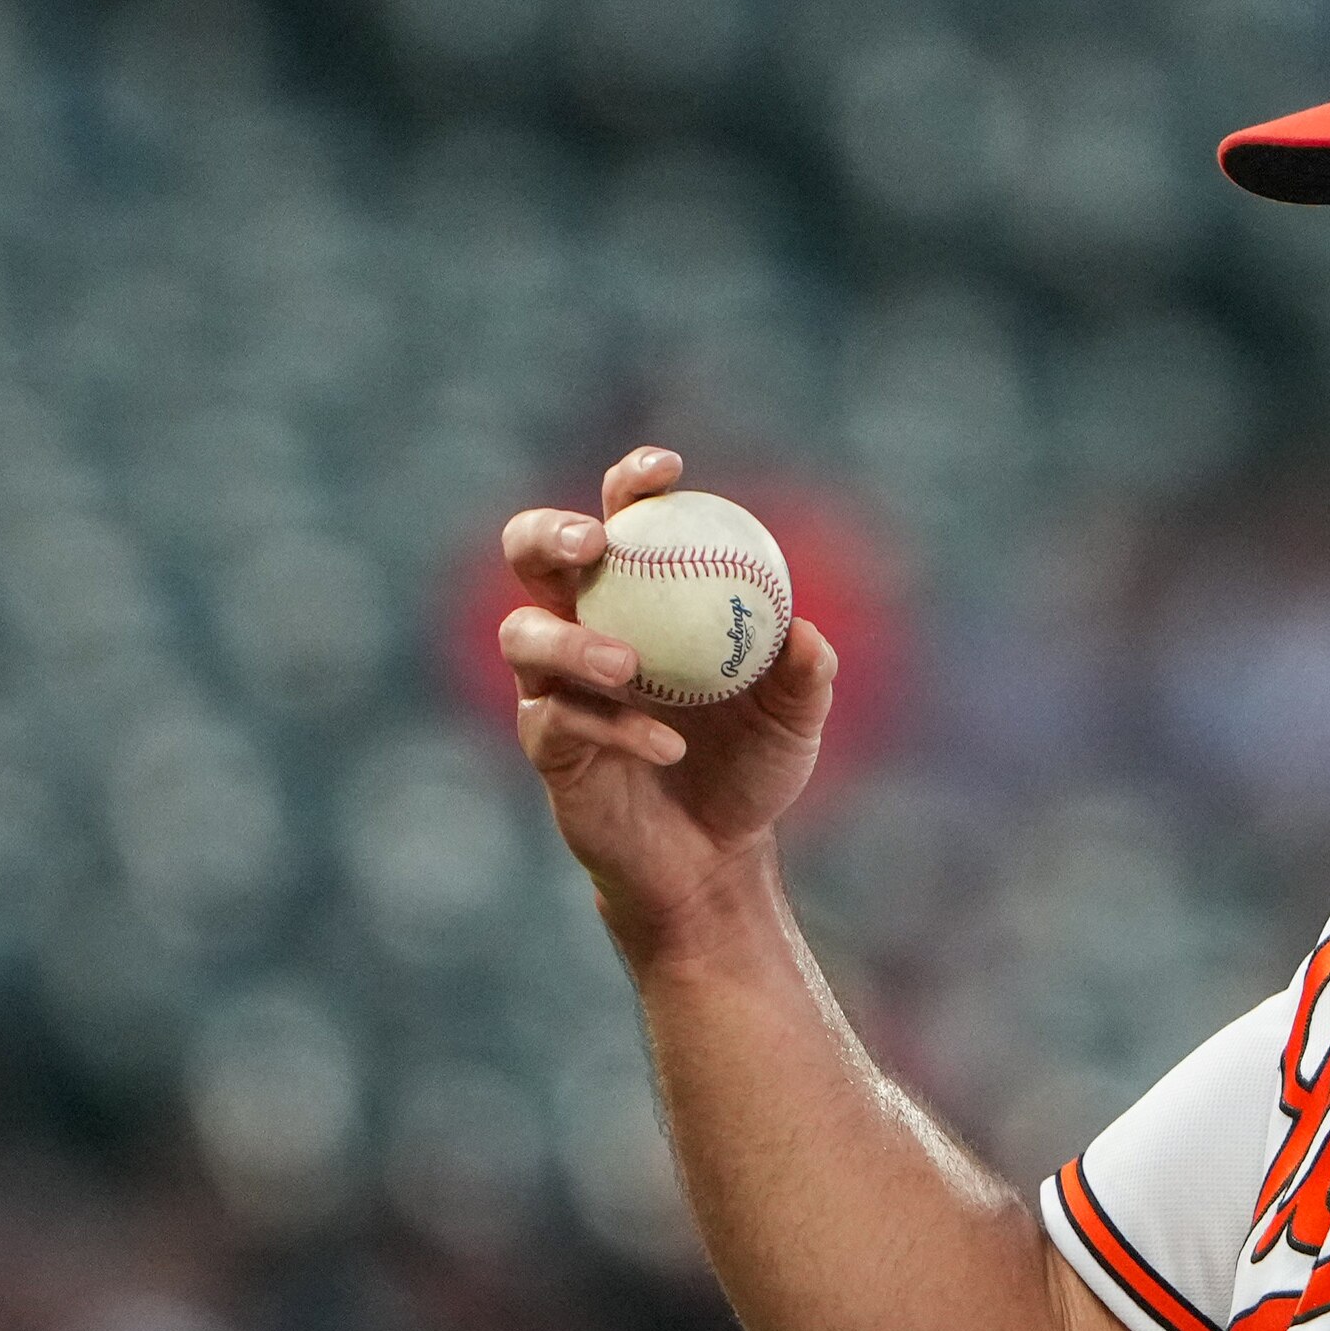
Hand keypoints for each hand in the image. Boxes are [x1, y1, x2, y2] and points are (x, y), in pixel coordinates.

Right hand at [501, 447, 838, 947]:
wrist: (716, 859)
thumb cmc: (752, 768)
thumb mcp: (795, 721)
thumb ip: (805, 676)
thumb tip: (805, 632)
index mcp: (641, 596)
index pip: (623, 519)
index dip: (632, 483)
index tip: (668, 471)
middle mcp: (583, 627)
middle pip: (531, 555)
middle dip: (549, 533)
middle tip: (595, 542)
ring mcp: (554, 686)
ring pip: (524, 635)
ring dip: (572, 639)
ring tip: (629, 664)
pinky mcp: (547, 746)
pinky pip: (558, 720)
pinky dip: (615, 727)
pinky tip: (669, 745)